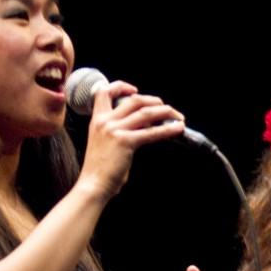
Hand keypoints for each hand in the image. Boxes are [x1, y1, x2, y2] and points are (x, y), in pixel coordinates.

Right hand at [79, 81, 186, 199]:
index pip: (104, 92)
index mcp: (97, 120)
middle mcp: (105, 121)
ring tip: (178, 117)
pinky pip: (152, 132)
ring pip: (146, 112)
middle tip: (167, 109)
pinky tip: (178, 129)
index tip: (134, 90)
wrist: (93, 184)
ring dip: (165, 112)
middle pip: (134, 100)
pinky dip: (168, 129)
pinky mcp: (125, 142)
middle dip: (154, 101)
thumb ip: (117, 131)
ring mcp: (114, 130)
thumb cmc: (100, 168)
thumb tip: (142, 127)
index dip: (121, 86)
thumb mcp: (103, 142)